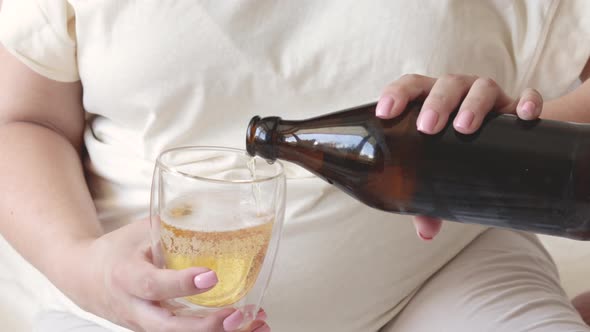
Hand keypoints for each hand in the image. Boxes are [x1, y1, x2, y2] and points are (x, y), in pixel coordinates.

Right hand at [67, 219, 268, 331]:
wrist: (85, 279)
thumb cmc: (117, 251)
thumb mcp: (141, 231)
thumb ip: (175, 224)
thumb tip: (216, 208)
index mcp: (128, 277)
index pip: (155, 285)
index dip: (182, 283)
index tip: (211, 275)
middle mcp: (136, 308)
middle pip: (170, 328)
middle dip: (206, 326)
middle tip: (238, 314)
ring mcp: (146, 325)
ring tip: (256, 324)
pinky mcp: (157, 331)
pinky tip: (247, 326)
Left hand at [375, 74, 542, 240]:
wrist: (506, 145)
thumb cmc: (459, 154)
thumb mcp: (443, 172)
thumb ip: (430, 201)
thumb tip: (426, 232)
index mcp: (433, 101)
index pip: (412, 87)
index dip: (397, 94)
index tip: (385, 112)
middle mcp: (460, 94)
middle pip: (447, 85)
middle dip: (437, 103)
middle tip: (428, 128)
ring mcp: (491, 98)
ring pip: (483, 88)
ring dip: (473, 104)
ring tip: (465, 127)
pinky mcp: (518, 108)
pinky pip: (528, 97)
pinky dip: (527, 102)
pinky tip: (523, 116)